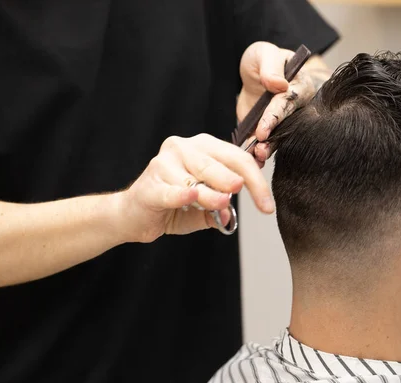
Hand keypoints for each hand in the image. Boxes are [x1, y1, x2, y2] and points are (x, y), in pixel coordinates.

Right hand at [112, 134, 274, 242]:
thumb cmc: (171, 205)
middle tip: (260, 202)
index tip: (267, 204)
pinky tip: (191, 196)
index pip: (236, 157)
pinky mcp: (151, 184)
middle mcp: (183, 148)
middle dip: (246, 184)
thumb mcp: (204, 206)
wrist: (133, 216)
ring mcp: (164, 164)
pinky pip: (173, 190)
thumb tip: (232, 211)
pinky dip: (183, 195)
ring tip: (224, 204)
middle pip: (222, 163)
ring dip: (214, 194)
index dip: (256, 180)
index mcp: (201, 148)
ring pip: (199, 178)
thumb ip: (220, 204)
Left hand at [237, 42, 331, 164]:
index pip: (286, 103)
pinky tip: (249, 159)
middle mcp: (294, 108)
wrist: (256, 72)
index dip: (274, 117)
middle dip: (273, 140)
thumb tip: (278, 84)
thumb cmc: (264, 60)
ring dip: (266, 149)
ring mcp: (282, 122)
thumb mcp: (264, 54)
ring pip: (277, 138)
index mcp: (299, 87)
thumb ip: (271, 66)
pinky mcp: (268, 130)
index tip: (263, 130)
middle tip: (260, 150)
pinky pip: (264, 143)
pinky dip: (256, 151)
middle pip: (285, 126)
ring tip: (256, 157)